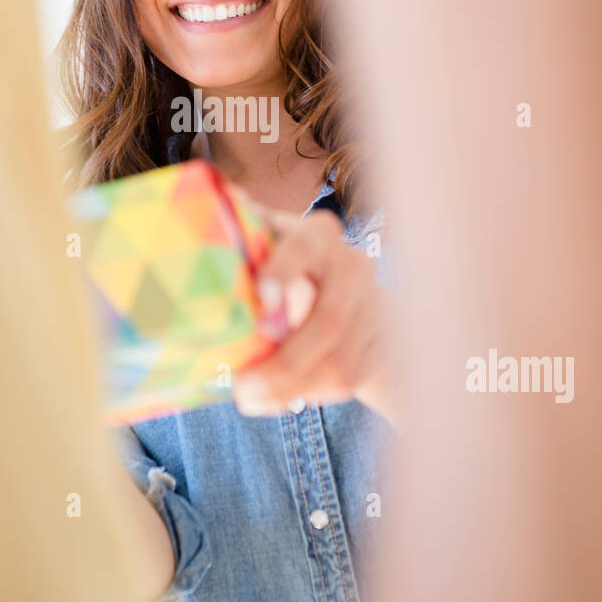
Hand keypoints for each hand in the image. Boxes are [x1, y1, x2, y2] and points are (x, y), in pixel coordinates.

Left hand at [232, 201, 395, 422]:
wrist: (347, 292)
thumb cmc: (288, 266)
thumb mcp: (266, 243)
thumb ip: (242, 232)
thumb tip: (221, 201)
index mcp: (318, 235)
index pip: (304, 246)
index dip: (283, 270)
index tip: (261, 297)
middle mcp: (353, 268)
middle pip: (329, 321)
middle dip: (285, 362)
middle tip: (243, 387)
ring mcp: (373, 310)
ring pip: (339, 362)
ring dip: (291, 389)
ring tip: (249, 399)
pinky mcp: (381, 348)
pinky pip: (346, 382)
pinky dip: (304, 395)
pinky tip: (275, 399)